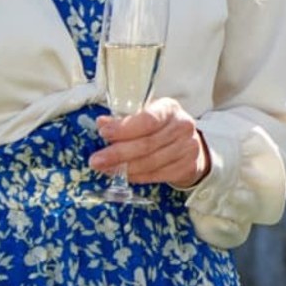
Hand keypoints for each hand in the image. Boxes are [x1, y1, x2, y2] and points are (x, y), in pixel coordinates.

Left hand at [92, 98, 208, 186]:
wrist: (189, 144)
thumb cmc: (162, 127)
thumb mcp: (146, 115)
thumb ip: (125, 119)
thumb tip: (102, 123)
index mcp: (169, 108)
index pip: (147, 120)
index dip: (124, 129)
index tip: (104, 133)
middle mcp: (182, 126)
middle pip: (147, 144)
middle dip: (118, 154)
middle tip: (96, 160)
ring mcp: (188, 148)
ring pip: (150, 163)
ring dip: (124, 168)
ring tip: (105, 169)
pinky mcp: (187, 167)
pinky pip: (156, 175)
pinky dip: (136, 177)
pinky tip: (123, 175)